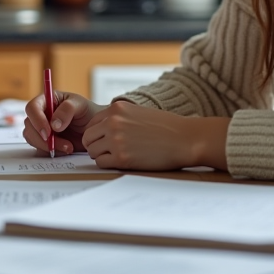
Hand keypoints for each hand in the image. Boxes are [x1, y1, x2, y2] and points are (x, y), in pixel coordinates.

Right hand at [23, 89, 101, 154]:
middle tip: (62, 144)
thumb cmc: (88, 113)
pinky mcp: (45, 142)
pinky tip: (66, 149)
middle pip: (29, 125)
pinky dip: (52, 151)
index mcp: (47, 100)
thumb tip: (53, 124)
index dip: (36, 120)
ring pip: (32, 138)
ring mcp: (42, 129)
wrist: (96, 130)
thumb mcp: (81, 105)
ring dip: (48, 146)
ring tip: (69, 147)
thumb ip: (67, 109)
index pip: (32, 107)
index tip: (48, 132)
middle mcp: (41, 114)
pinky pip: (40, 149)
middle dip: (43, 138)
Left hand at [81, 101, 230, 170]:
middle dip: (96, 145)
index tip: (105, 141)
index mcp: (117, 108)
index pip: (91, 123)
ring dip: (101, 156)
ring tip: (117, 157)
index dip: (97, 134)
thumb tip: (102, 130)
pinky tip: (122, 162)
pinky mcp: (121, 158)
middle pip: (88, 137)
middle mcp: (113, 122)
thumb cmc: (166, 128)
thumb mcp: (138, 113)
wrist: (185, 139)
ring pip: (92, 151)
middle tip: (109, 152)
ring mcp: (116, 140)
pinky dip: (108, 165)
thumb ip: (120, 118)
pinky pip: (101, 163)